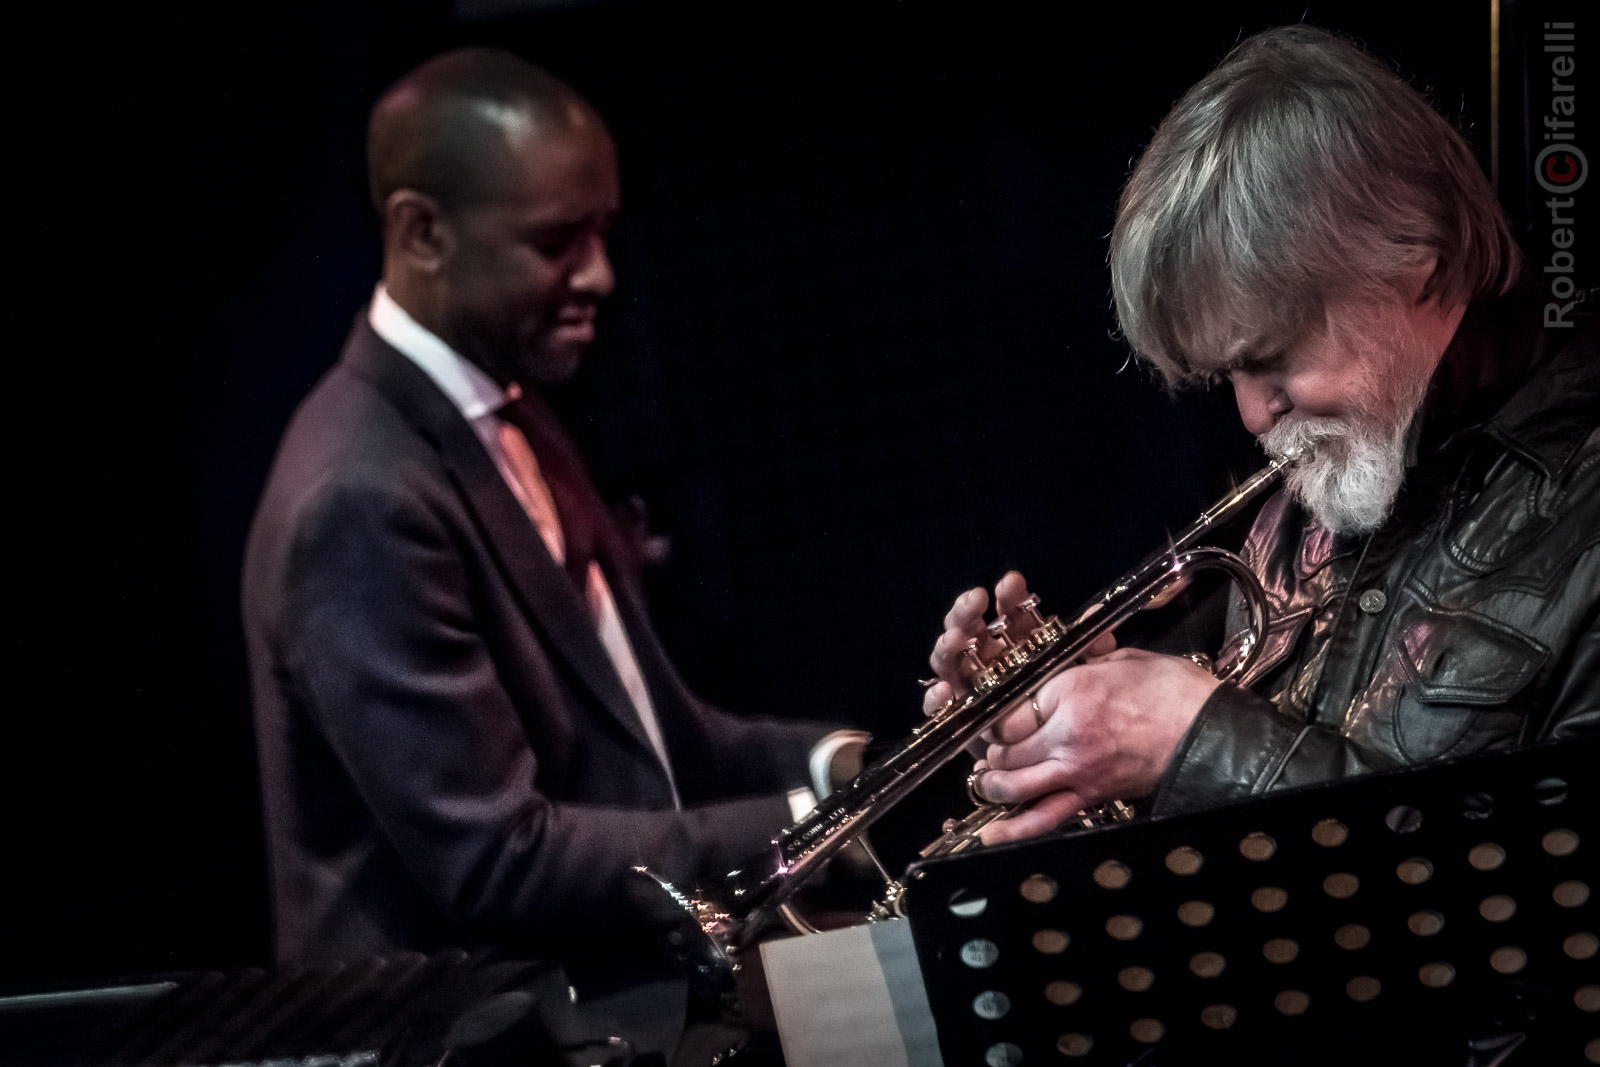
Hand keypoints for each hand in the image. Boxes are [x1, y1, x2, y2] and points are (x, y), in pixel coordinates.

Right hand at [920, 571, 1115, 722]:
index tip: (1013, 582)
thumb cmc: (1063, 714)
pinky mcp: (955, 716)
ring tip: (955, 639)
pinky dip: (936, 698)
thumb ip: (1090, 656)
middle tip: (975, 602)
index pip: (1008, 613)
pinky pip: (938, 705)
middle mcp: (985, 660)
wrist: (1047, 760)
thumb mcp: (1081, 682)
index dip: (1009, 597)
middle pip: (970, 628)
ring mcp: (966, 686)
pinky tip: (943, 690)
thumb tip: (1101, 629)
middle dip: (968, 612)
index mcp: (1015, 645)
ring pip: (949, 659)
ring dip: (948, 645)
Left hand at [974, 648, 1219, 843]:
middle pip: (1004, 748)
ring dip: (992, 784)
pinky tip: (991, 835)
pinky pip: (1044, 818)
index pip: (1009, 709)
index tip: (996, 713)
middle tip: (989, 747)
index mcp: (1072, 690)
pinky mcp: (1091, 796)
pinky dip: (1014, 829)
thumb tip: (1073, 647)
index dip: (996, 714)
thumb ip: (1086, 657)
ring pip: (1012, 784)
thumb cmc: (1176, 693)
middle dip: (991, 749)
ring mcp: (1077, 770)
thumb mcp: (1125, 660)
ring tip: (986, 780)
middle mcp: (1067, 734)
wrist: (1211, 733)